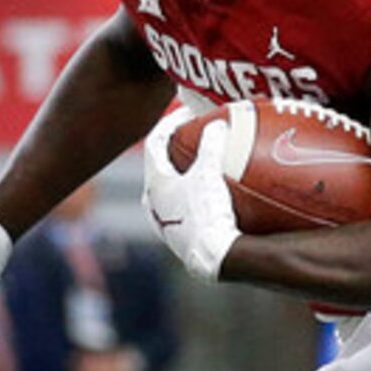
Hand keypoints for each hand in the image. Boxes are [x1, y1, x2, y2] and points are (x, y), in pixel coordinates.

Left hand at [142, 111, 241, 281]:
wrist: (213, 257)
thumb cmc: (206, 214)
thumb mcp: (209, 174)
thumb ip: (211, 146)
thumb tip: (216, 124)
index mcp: (154, 184)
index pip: (155, 143)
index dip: (170, 123)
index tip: (188, 113)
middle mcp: (153, 204)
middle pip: (159, 168)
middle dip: (174, 151)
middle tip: (192, 139)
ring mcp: (165, 224)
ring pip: (169, 191)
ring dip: (184, 176)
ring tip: (202, 169)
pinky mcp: (180, 239)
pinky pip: (183, 209)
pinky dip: (194, 197)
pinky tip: (213, 201)